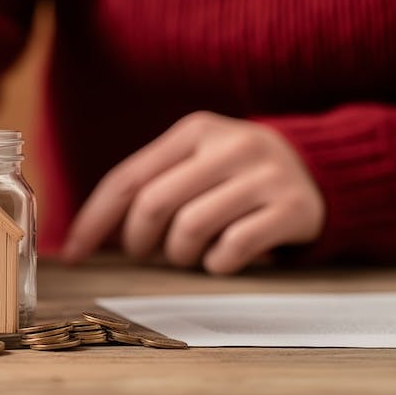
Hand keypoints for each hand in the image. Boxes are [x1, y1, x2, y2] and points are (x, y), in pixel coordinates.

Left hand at [62, 112, 324, 273]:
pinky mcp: (293, 207)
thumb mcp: (197, 162)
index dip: (95, 220)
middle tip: (146, 254)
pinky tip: (222, 258)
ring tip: (188, 255)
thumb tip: (87, 235)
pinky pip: (233, 248)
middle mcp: (230, 145)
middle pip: (153, 204)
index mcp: (195, 130)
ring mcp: (264, 175)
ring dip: (178, 256)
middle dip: (138, 242)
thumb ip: (151, 185)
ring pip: (190, 228)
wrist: (321, 170)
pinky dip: (216, 263)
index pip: (128, 178)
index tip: (74, 254)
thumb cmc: (237, 175)